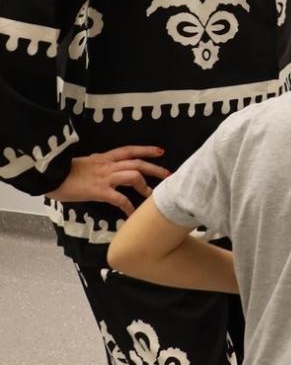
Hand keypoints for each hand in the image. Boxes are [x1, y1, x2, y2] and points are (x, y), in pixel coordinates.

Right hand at [47, 146, 169, 215]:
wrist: (48, 175)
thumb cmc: (61, 172)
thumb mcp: (83, 165)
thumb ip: (97, 167)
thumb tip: (106, 174)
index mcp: (103, 158)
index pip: (129, 150)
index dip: (145, 150)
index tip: (160, 152)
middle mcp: (107, 166)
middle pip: (137, 163)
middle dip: (155, 169)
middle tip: (168, 175)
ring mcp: (104, 178)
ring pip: (133, 177)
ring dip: (145, 186)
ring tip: (151, 196)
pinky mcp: (98, 191)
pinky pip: (119, 199)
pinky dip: (129, 207)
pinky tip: (133, 214)